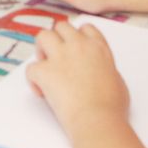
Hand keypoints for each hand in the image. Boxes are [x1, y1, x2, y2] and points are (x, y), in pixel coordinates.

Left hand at [26, 21, 134, 147]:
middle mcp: (78, 46)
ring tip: (45, 65)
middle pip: (62, 27)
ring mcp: (60, 56)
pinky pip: (30, 68)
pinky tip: (40, 92)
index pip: (85, 28)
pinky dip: (32, 80)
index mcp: (98, 48)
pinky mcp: (45, 71)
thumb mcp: (117, 80)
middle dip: (57, 39)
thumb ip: (105, 69)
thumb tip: (98, 72)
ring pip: (42, 35)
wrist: (98, 120)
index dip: (77, 36)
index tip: (74, 47)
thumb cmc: (111, 107)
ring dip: (41, 49)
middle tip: (57, 56)